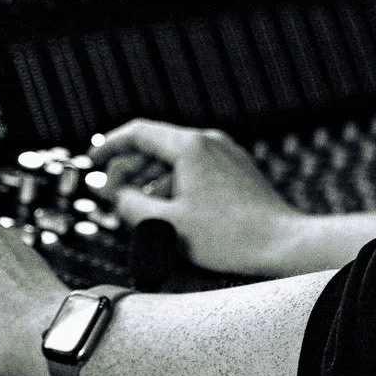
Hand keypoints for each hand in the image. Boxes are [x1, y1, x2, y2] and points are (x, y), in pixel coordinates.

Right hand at [93, 119, 310, 276]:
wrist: (283, 244)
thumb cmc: (228, 237)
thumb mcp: (166, 224)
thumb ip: (130, 204)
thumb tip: (114, 193)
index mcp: (190, 146)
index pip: (138, 132)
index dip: (109, 146)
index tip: (92, 161)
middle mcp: (211, 142)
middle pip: (156, 145)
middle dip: (129, 169)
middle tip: (111, 195)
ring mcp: (228, 155)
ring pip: (177, 160)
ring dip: (151, 180)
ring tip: (137, 209)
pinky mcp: (238, 172)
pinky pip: (197, 170)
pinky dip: (176, 184)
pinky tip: (169, 211)